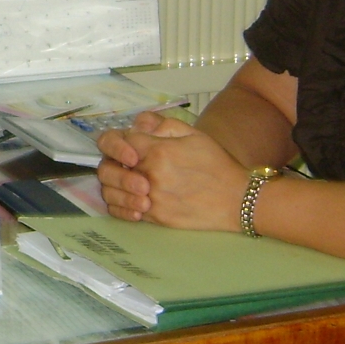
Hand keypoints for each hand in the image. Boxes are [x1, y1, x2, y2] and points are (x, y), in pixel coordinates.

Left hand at [96, 113, 246, 230]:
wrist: (237, 199)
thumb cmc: (216, 164)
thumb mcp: (193, 134)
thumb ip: (161, 124)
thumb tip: (137, 123)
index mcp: (157, 151)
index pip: (115, 141)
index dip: (115, 141)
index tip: (125, 145)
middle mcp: (150, 177)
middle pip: (107, 168)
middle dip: (110, 162)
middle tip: (123, 163)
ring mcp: (151, 200)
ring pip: (111, 193)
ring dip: (113, 185)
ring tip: (128, 180)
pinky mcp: (156, 219)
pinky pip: (124, 213)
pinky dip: (121, 205)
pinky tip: (131, 199)